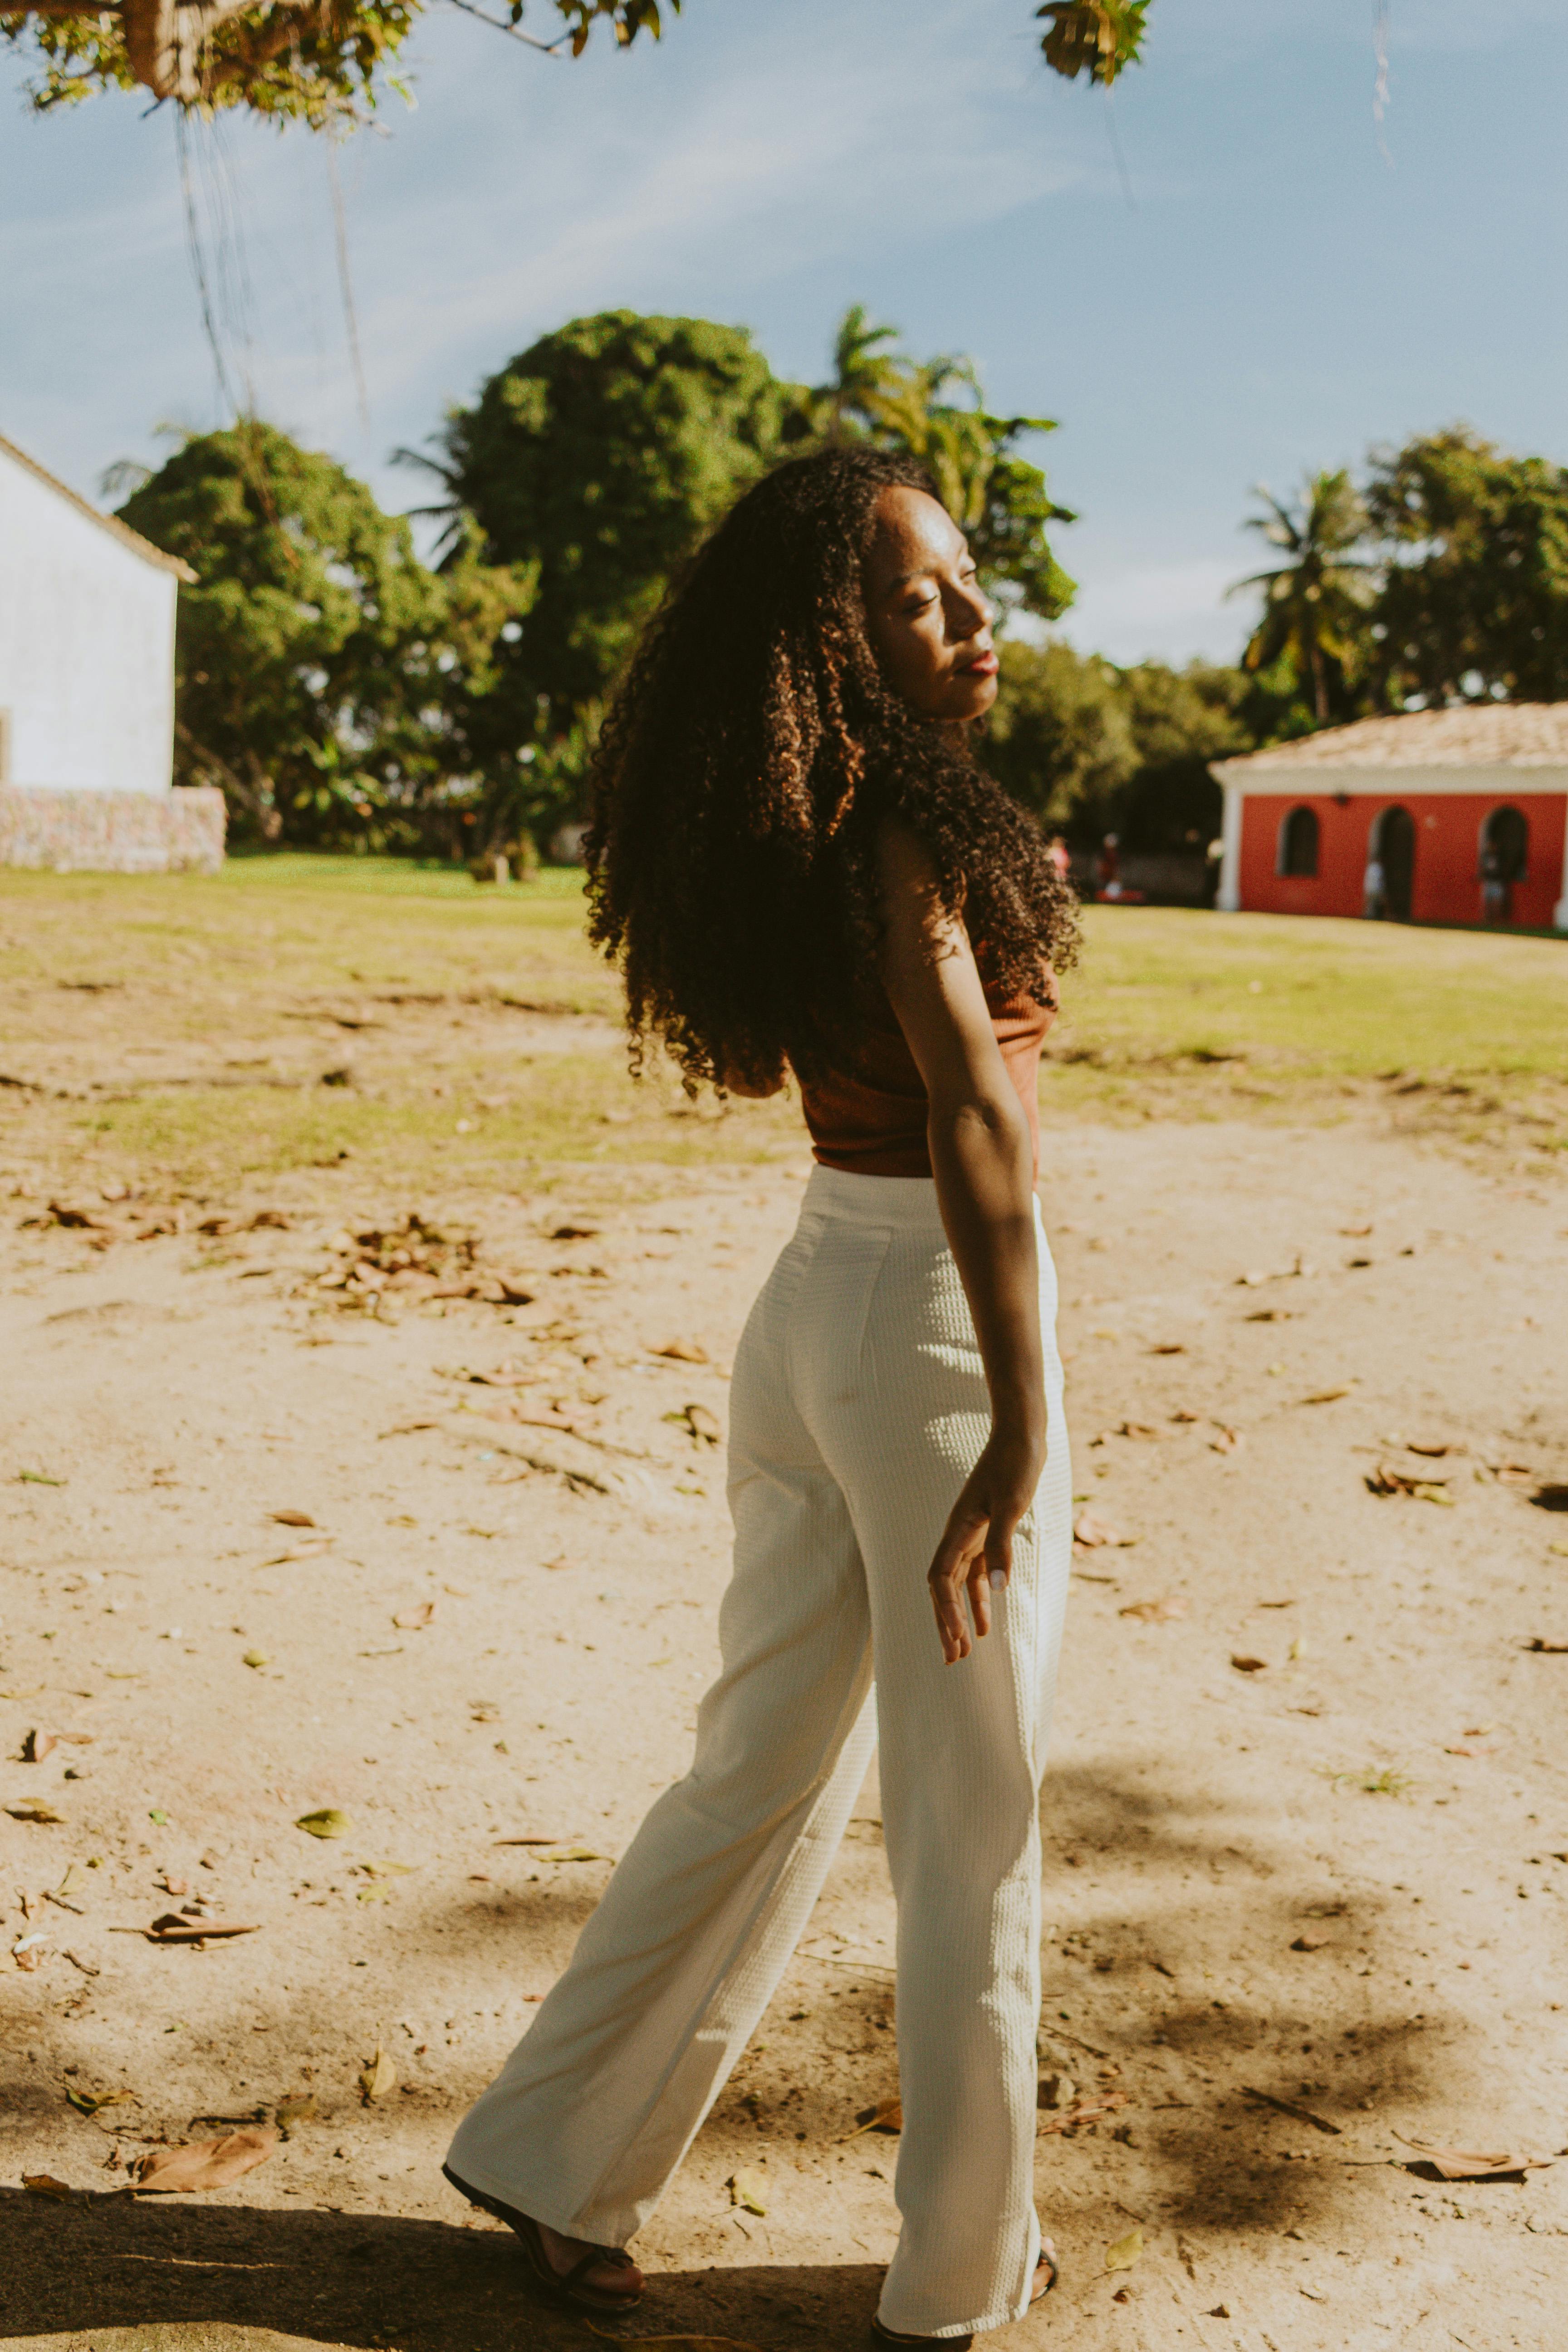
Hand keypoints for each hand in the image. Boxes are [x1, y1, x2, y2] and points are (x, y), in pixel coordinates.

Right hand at [927, 1421, 1044, 1663]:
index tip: (956, 1640)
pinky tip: (988, 1620)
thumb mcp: (1012, 1505)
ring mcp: (971, 1534)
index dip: (945, 1611)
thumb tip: (997, 1588)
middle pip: (942, 1588)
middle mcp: (958, 1535)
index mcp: (957, 1529)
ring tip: (966, 1649)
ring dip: (961, 1616)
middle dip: (946, 1624)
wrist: (1021, 1435)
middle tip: (952, 1660)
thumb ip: (1002, 1545)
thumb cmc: (1015, 1465)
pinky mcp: (986, 1532)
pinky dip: (980, 1598)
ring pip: (958, 1585)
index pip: (940, 1579)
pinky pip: (976, 1574)